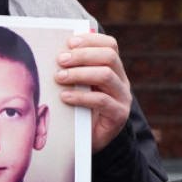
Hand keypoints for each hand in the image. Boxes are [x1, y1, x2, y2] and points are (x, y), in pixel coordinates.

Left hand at [55, 33, 132, 152]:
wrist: (90, 141)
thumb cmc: (81, 109)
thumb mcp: (79, 86)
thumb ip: (75, 69)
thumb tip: (59, 50)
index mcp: (114, 69)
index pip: (110, 45)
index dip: (91, 40)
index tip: (70, 42)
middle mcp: (122, 81)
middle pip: (109, 57)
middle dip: (82, 55)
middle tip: (60, 60)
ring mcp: (123, 98)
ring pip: (106, 75)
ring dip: (79, 74)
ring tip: (59, 77)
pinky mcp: (119, 115)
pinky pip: (101, 100)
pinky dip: (81, 96)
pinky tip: (65, 96)